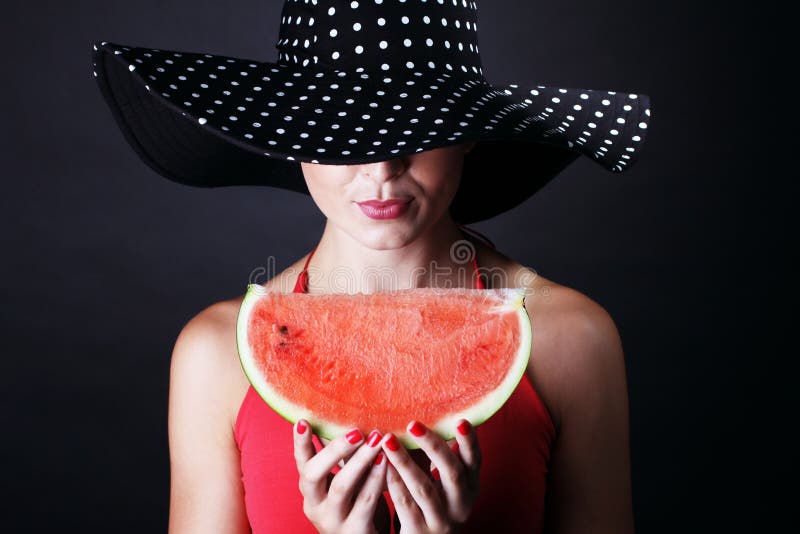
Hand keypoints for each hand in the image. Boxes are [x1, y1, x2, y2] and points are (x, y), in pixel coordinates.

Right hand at [294, 419, 388, 533]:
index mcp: (311, 489)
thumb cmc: (356, 503)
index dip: (300, 443)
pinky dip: (376, 480)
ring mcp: (332, 520)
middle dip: (334, 450)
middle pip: (313, 474)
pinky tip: (387, 463)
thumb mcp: (345, 480)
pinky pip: (365, 503)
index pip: (301, 462)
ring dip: (359, 461)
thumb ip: (342, 456)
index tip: (303, 421)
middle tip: (356, 431)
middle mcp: (315, 505)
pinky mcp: (354, 531)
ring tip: (377, 440)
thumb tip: (343, 416)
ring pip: (341, 487)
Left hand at [380, 419, 480, 532]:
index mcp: (470, 486)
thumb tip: (428, 413)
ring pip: (424, 488)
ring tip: (388, 441)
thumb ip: (442, 456)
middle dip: (433, 446)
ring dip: (405, 462)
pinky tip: (382, 466)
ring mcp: (441, 520)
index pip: (475, 460)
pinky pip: (406, 505)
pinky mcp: (420, 532)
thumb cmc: (434, 504)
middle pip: (452, 472)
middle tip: (413, 424)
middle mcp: (461, 503)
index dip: (470, 441)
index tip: (462, 420)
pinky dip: (394, 484)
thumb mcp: (446, 483)